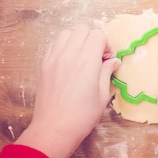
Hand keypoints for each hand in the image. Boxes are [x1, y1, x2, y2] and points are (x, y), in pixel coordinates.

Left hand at [16, 25, 120, 157]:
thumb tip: (113, 61)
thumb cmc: (82, 116)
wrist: (54, 128)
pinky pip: (54, 44)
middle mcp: (69, 54)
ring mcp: (53, 58)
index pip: (98, 34)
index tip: (107, 59)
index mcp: (87, 61)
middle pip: (82, 29)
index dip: (106, 44)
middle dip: (92, 38)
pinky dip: (63, 47)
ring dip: (76, 40)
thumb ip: (107, 72)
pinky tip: (68, 62)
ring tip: (81, 57)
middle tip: (95, 56)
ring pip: (66, 33)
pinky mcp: (43, 64)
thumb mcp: (102, 95)